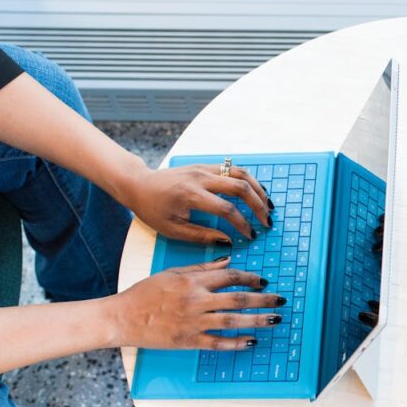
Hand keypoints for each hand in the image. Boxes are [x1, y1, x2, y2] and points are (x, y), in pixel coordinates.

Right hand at [105, 258, 285, 349]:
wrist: (123, 317)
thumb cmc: (146, 293)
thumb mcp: (173, 272)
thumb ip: (202, 268)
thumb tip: (229, 261)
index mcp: (193, 281)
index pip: (229, 276)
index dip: (250, 278)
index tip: (264, 281)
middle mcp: (196, 301)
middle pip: (238, 298)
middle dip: (263, 299)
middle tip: (281, 300)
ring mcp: (194, 322)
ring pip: (233, 321)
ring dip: (257, 320)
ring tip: (275, 319)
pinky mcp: (188, 341)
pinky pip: (218, 343)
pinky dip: (237, 343)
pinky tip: (252, 342)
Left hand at [120, 160, 272, 242]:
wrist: (139, 184)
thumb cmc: (152, 209)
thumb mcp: (172, 229)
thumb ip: (201, 235)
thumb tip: (227, 240)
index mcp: (191, 195)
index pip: (226, 209)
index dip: (242, 224)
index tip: (251, 235)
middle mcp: (201, 178)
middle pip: (240, 187)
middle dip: (258, 205)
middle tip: (267, 221)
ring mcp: (204, 168)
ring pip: (241, 173)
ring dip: (258, 189)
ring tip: (268, 205)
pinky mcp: (206, 166)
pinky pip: (233, 169)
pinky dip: (249, 180)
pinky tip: (256, 192)